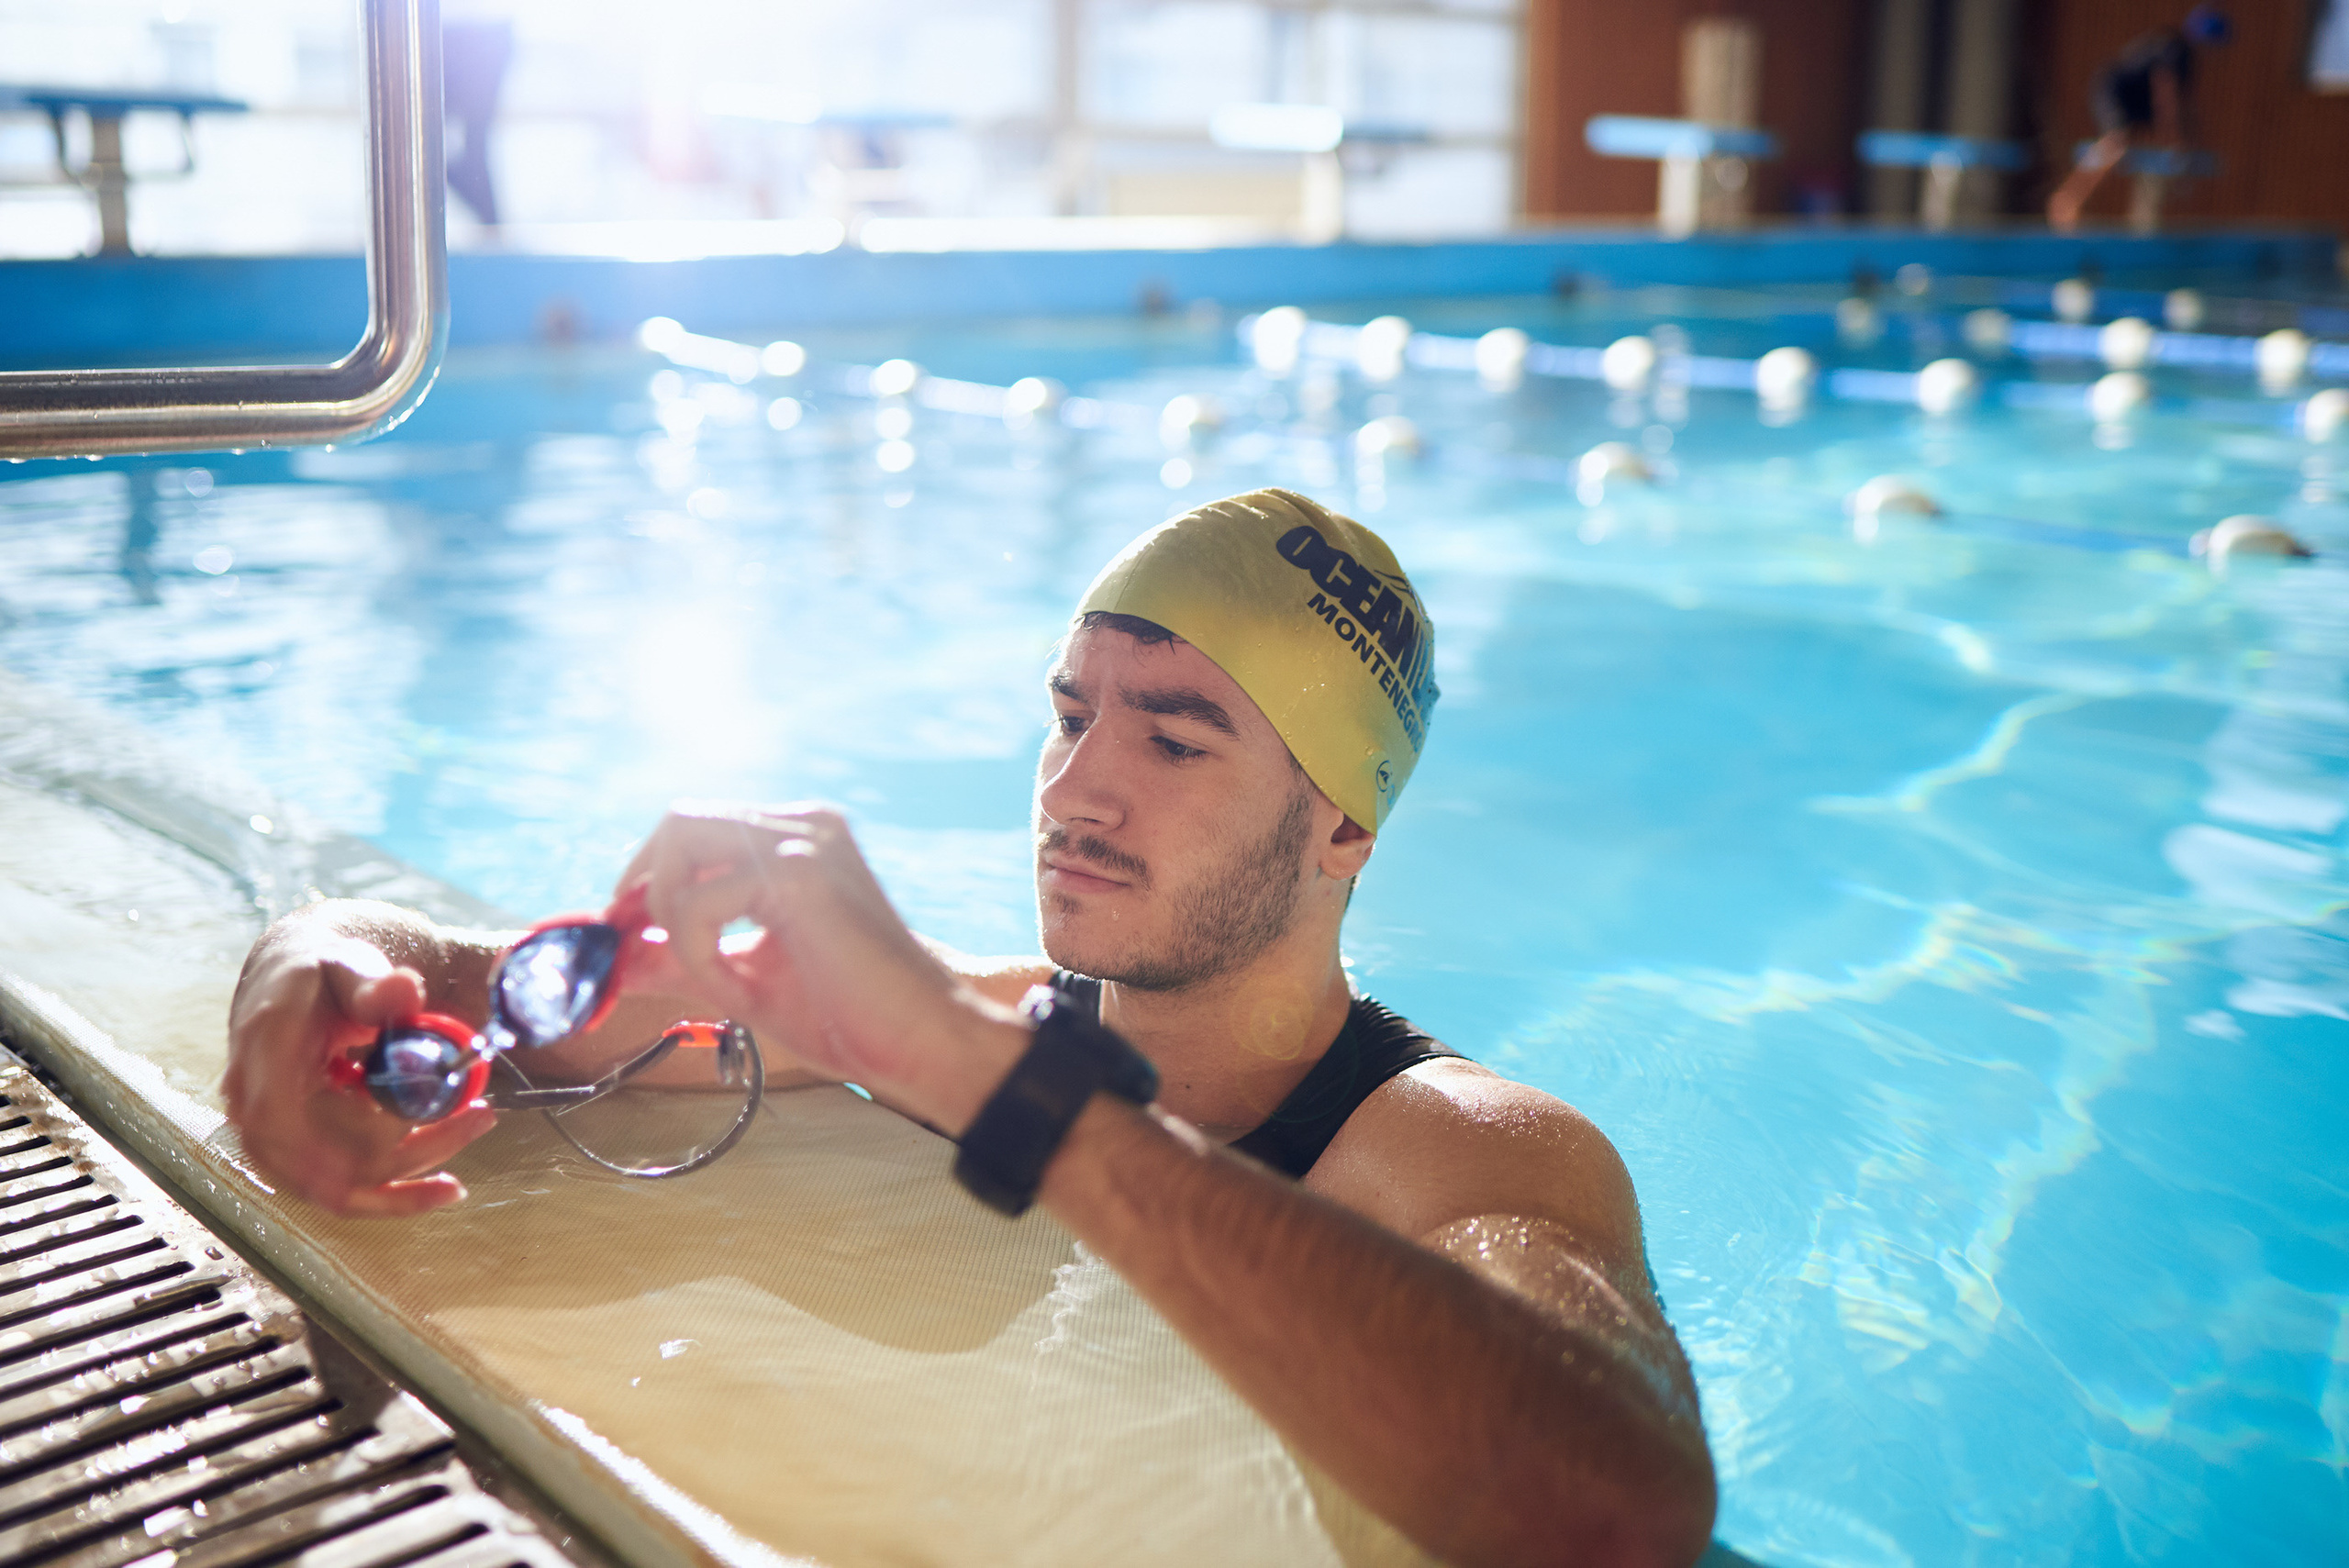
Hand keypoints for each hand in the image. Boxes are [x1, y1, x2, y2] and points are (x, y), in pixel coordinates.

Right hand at [223, 919, 497, 1215]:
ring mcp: (276, 1129)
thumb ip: (373, 985)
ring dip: (408, 1173)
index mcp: (264, 1048)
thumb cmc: (322, 973)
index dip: (310, 1154)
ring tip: (477, 1123)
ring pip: (334, 1183)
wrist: (294, 981)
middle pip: (313, 1163)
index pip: (270, 1116)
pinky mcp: (302, 1146)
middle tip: (477, 1117)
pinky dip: (396, 1186)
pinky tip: (446, 1184)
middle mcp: (257, 1097)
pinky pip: (345, 1183)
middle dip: (400, 1157)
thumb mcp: (347, 966)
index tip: (372, 1165)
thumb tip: (405, 989)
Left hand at [613, 802, 1025, 1131]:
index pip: (695, 828)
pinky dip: (698, 953)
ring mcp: (805, 840)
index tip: (626, 932)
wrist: (920, 1042)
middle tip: (635, 944)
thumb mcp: (745, 978)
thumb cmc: (848, 1014)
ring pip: (681, 841)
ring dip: (673, 920)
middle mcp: (803, 823)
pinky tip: (738, 990)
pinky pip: (699, 901)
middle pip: (680, 818)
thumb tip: (618, 955)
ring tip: (712, 976)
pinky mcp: (800, 875)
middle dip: (642, 884)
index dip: (647, 876)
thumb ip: (683, 957)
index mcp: (799, 838)